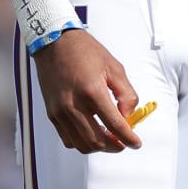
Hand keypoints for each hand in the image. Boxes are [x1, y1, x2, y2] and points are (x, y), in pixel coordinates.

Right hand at [31, 30, 142, 152]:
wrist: (54, 41)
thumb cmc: (83, 51)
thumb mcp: (114, 67)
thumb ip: (126, 94)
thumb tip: (128, 116)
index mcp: (93, 91)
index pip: (115, 126)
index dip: (129, 139)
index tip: (135, 143)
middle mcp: (74, 104)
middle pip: (98, 141)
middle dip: (115, 146)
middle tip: (123, 141)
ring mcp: (60, 111)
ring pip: (82, 145)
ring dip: (99, 147)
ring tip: (108, 138)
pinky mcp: (52, 113)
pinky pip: (68, 139)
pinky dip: (82, 142)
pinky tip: (91, 132)